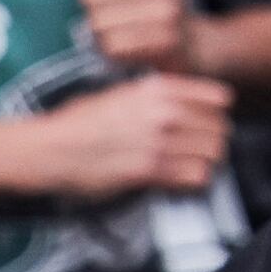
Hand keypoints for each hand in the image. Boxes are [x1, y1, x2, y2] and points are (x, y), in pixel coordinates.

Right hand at [25, 73, 231, 197]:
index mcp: (157, 89)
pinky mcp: (149, 171)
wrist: (50, 149)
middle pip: (220, 128)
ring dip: (210, 163)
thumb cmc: (78, 122)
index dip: (219, 113)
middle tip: (206, 151)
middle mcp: (162, 112)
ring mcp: (157, 141)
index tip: (214, 122)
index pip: (216, 98)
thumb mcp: (119, 94)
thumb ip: (153, 97)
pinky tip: (184, 182)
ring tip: (198, 167)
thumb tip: (178, 106)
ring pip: (213, 153)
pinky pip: (195, 176)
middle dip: (216, 141)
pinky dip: (196, 181)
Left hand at [75, 0, 192, 68]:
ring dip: (102, 32)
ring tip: (121, 30)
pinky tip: (128, 45)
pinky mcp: (162, 44)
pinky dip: (114, 49)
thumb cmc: (157, 5)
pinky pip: (114, 46)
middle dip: (95, 8)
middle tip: (112, 13)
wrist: (192, 44)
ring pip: (99, 23)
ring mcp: (166, 15)